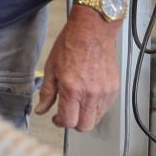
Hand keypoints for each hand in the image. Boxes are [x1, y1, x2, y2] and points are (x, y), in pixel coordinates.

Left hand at [34, 6, 120, 131]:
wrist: (93, 30)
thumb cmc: (72, 44)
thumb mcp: (51, 68)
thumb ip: (47, 93)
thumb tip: (41, 109)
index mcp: (72, 89)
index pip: (68, 121)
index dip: (59, 122)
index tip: (56, 117)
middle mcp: (91, 93)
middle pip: (85, 126)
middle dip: (73, 123)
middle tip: (67, 113)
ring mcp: (105, 92)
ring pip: (96, 119)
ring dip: (86, 116)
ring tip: (77, 102)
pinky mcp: (114, 88)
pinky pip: (105, 107)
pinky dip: (96, 107)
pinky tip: (88, 96)